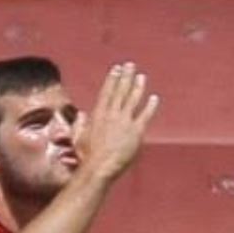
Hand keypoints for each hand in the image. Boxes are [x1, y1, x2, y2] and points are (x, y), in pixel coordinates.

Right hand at [74, 62, 159, 182]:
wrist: (99, 167)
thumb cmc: (87, 157)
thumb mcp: (79, 138)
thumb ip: (80, 124)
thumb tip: (82, 114)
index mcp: (98, 114)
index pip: (107, 91)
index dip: (112, 79)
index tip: (116, 69)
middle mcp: (112, 114)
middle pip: (120, 91)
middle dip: (125, 76)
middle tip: (130, 65)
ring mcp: (125, 122)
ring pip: (133, 99)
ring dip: (138, 86)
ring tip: (141, 76)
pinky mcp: (136, 132)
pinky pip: (145, 115)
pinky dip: (150, 106)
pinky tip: (154, 98)